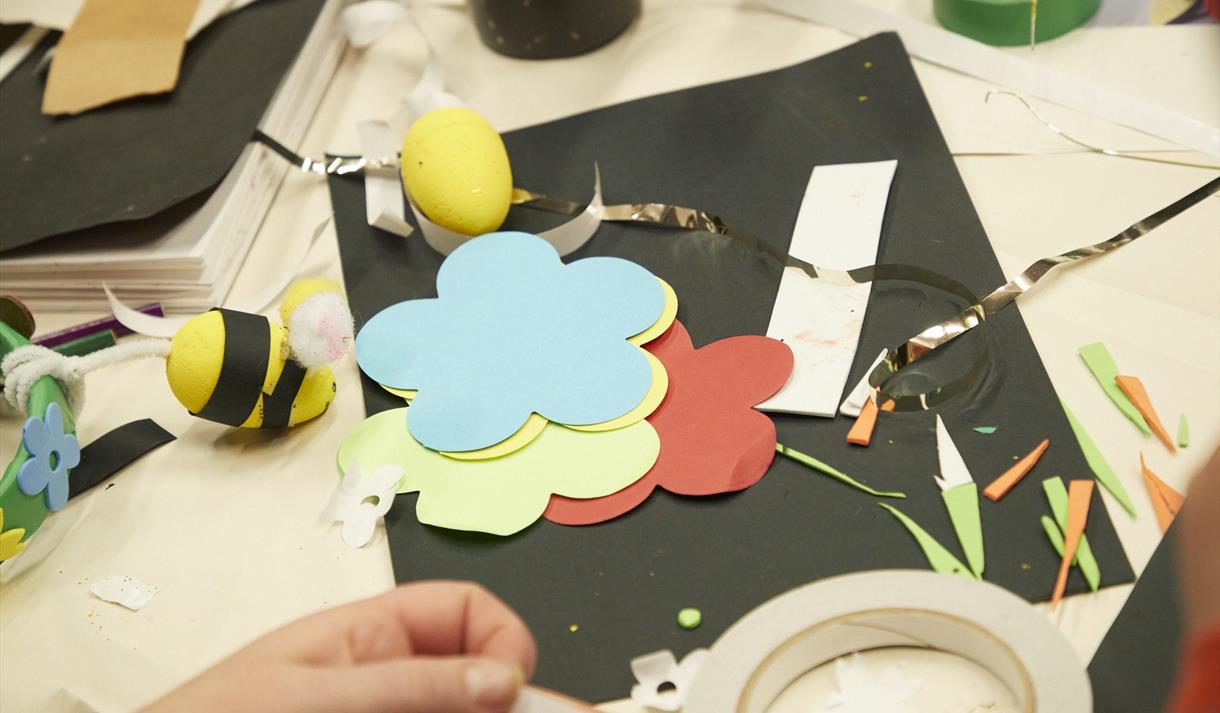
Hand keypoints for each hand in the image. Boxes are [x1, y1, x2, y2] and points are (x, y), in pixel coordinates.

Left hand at [140, 581, 536, 712]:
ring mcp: (382, 711)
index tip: (512, 690)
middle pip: (472, 676)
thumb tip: (497, 678)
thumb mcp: (317, 696)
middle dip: (495, 700)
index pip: (466, 612)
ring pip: (456, 711)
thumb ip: (410, 685)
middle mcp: (385, 675)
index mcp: (371, 632)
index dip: (502, 642)